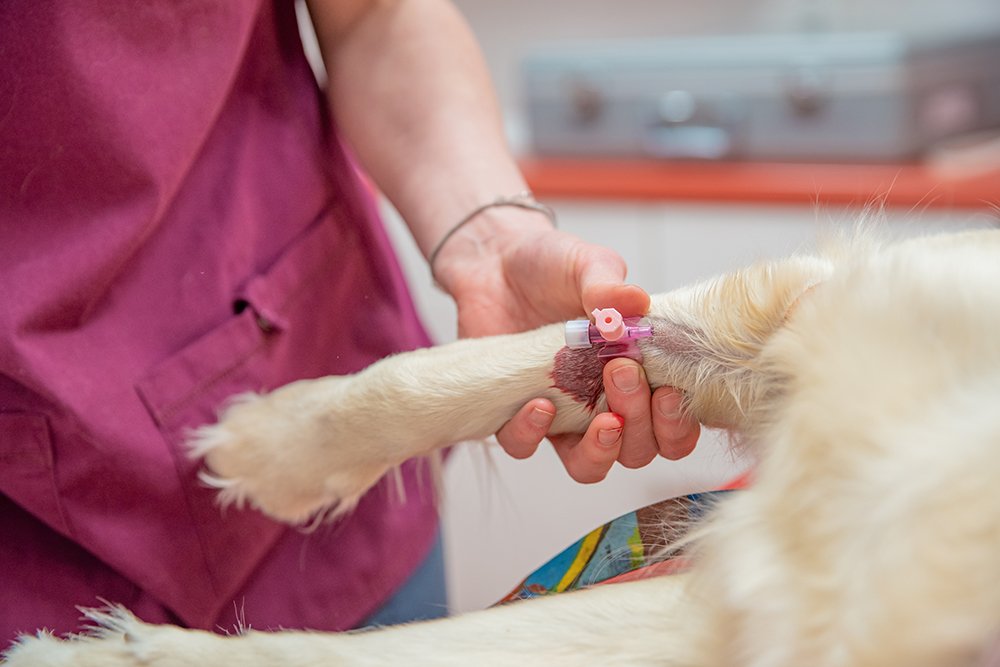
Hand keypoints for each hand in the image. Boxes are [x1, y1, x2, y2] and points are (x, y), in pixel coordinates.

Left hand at [434, 211, 699, 481]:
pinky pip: (525, 446)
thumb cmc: (553, 265)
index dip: (679, 424)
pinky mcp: (517, 415)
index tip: (669, 392)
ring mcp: (562, 415)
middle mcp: (606, 403)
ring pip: (589, 466)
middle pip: (640, 450)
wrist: (495, 261)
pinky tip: (538, 405)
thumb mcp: (588, 265)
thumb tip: (634, 303)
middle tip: (621, 373)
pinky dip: (533, 434)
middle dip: (640, 423)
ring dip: (600, 452)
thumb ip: (609, 285)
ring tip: (600, 420)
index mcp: (641, 373)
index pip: (676, 425)